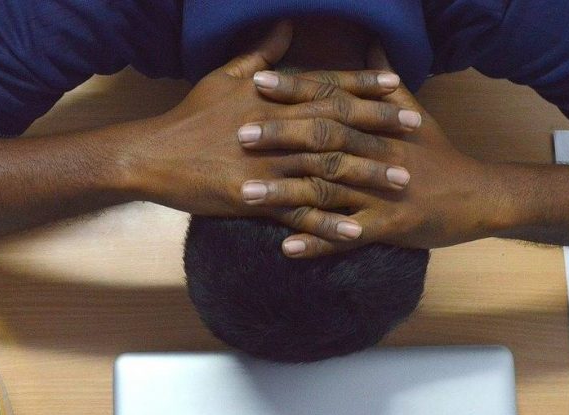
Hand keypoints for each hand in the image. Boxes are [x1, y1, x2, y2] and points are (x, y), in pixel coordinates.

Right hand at [131, 22, 423, 234]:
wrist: (151, 155)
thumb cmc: (189, 115)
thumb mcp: (224, 75)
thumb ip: (261, 53)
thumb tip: (284, 26)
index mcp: (272, 99)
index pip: (327, 88)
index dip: (364, 88)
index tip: (399, 87)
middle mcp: (276, 129)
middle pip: (337, 126)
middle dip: (379, 128)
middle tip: (417, 133)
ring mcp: (267, 166)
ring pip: (326, 170)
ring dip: (366, 177)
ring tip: (401, 184)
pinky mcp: (253, 200)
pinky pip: (299, 214)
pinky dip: (329, 225)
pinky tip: (358, 233)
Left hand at [238, 44, 511, 256]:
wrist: (479, 196)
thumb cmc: (440, 155)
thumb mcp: (415, 112)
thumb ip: (384, 82)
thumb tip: (371, 41)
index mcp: (378, 126)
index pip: (331, 100)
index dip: (295, 90)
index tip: (257, 82)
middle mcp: (377, 154)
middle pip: (323, 141)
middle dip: (280, 137)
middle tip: (239, 135)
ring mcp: (382, 192)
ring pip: (327, 189)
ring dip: (285, 192)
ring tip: (245, 193)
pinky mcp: (390, 227)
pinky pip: (347, 236)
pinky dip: (317, 241)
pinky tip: (286, 248)